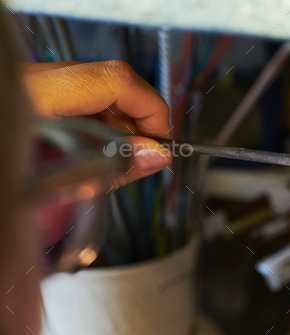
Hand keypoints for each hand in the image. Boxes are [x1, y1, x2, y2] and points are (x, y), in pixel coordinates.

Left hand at [22, 60, 170, 183]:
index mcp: (41, 94)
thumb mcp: (65, 180)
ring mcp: (37, 91)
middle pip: (110, 85)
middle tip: (141, 160)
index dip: (150, 109)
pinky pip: (79, 109)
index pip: (116, 80)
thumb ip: (114, 165)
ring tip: (117, 166)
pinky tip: (97, 160)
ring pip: (97, 98)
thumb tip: (155, 156)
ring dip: (118, 131)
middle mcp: (39, 83)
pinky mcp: (37, 104)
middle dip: (136, 123)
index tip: (161, 143)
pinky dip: (98, 134)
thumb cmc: (10, 184)